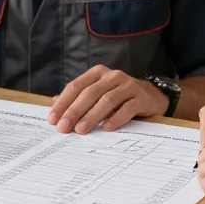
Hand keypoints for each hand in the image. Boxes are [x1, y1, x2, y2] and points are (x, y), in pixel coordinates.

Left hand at [47, 65, 167, 133]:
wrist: (151, 96)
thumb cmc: (118, 97)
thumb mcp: (97, 94)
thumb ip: (77, 98)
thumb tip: (53, 104)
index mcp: (98, 73)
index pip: (76, 86)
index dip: (63, 102)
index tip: (53, 119)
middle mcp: (113, 76)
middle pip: (90, 93)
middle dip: (74, 111)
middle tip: (64, 127)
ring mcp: (128, 85)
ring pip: (107, 100)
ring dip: (92, 116)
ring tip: (81, 130)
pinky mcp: (141, 98)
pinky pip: (127, 108)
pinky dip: (116, 118)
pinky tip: (106, 128)